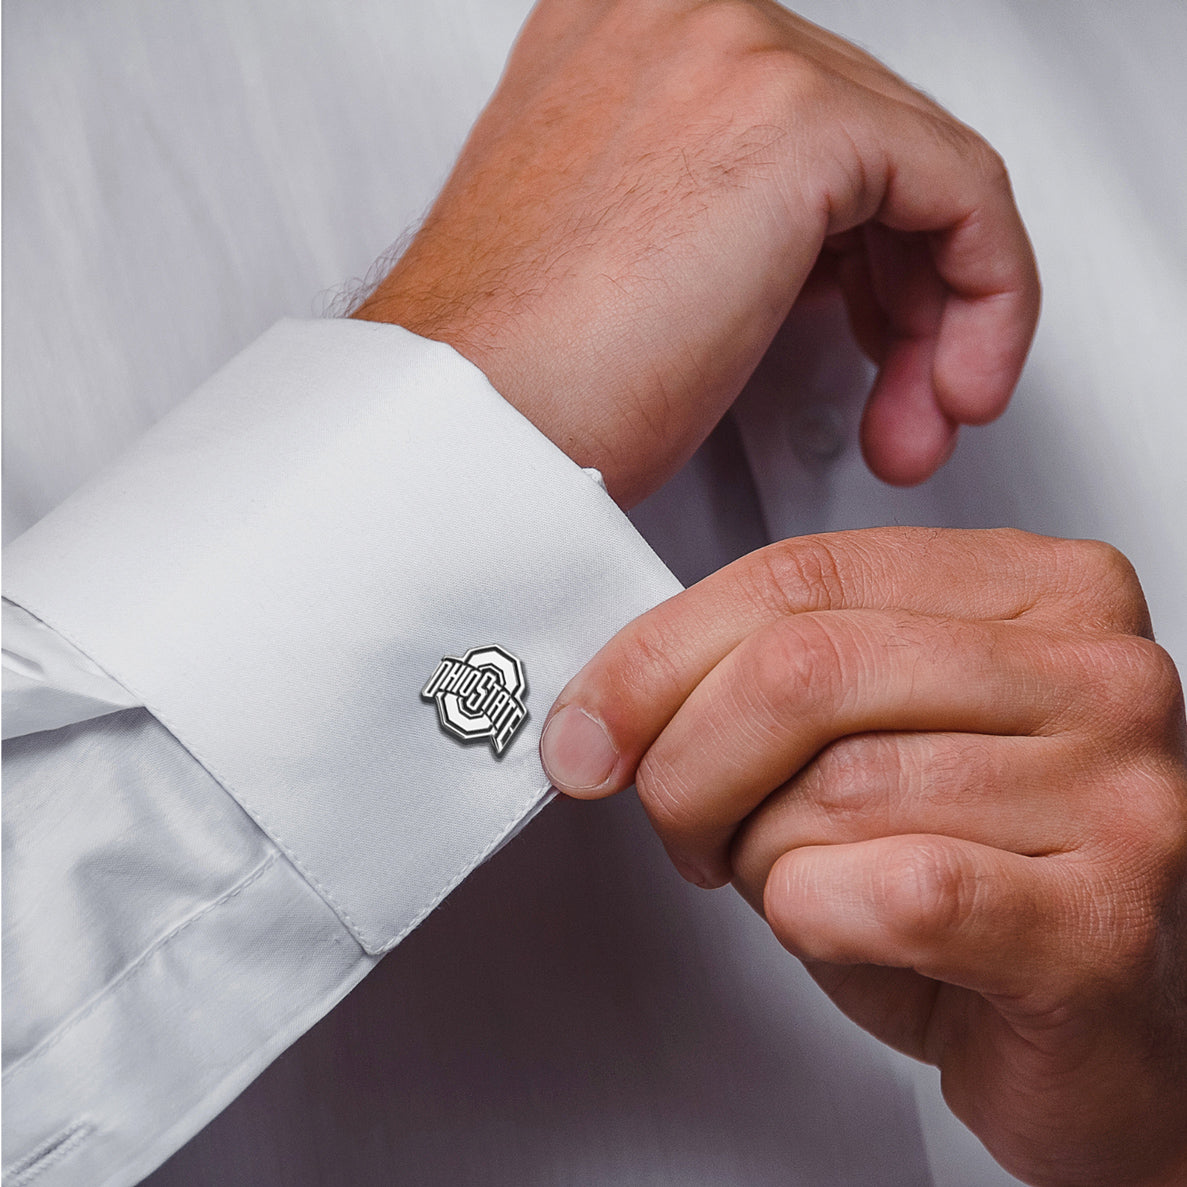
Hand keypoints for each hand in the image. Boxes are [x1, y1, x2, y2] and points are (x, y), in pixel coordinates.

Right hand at [353, 0, 1039, 506]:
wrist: (467, 436)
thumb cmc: (520, 388)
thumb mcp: (626, 266)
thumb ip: (716, 217)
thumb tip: (822, 261)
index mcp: (619, 41)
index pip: (803, 123)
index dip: (855, 253)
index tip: (868, 346)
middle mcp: (676, 18)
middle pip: (868, 144)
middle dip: (905, 295)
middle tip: (906, 402)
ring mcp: (732, 51)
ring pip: (919, 169)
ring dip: (941, 313)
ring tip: (921, 418)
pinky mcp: (795, 121)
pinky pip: (961, 193)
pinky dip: (986, 295)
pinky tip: (958, 384)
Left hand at [540, 528, 1186, 1185]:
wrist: (1095, 1025)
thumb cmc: (974, 877)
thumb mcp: (862, 736)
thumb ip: (762, 681)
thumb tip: (608, 707)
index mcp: (1037, 591)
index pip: (803, 574)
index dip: (662, 654)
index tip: (593, 723)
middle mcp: (1096, 671)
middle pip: (804, 669)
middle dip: (688, 762)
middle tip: (679, 820)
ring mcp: (1119, 789)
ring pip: (834, 787)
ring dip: (761, 854)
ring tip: (789, 877)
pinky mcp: (1106, 917)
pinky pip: (894, 890)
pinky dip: (817, 916)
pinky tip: (842, 923)